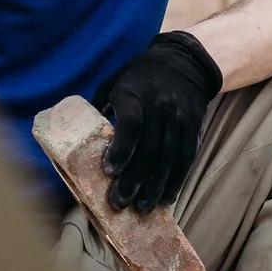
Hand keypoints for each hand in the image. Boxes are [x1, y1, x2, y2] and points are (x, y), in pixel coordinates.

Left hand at [96, 31, 222, 212]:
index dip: (121, 149)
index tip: (108, 171)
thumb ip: (99, 108)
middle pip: (149, 149)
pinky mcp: (194, 127)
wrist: (183, 63)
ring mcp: (180, 118)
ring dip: (155, 187)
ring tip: (142, 207)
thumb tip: (77, 141)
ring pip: (169, 159)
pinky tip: (167, 198)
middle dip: (134, 180)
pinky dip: (177, 181)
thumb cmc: (139, 77)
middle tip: (120, 203)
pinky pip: (187, 158)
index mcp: (135, 94)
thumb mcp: (114, 82)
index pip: (131, 124)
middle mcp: (160, 106)